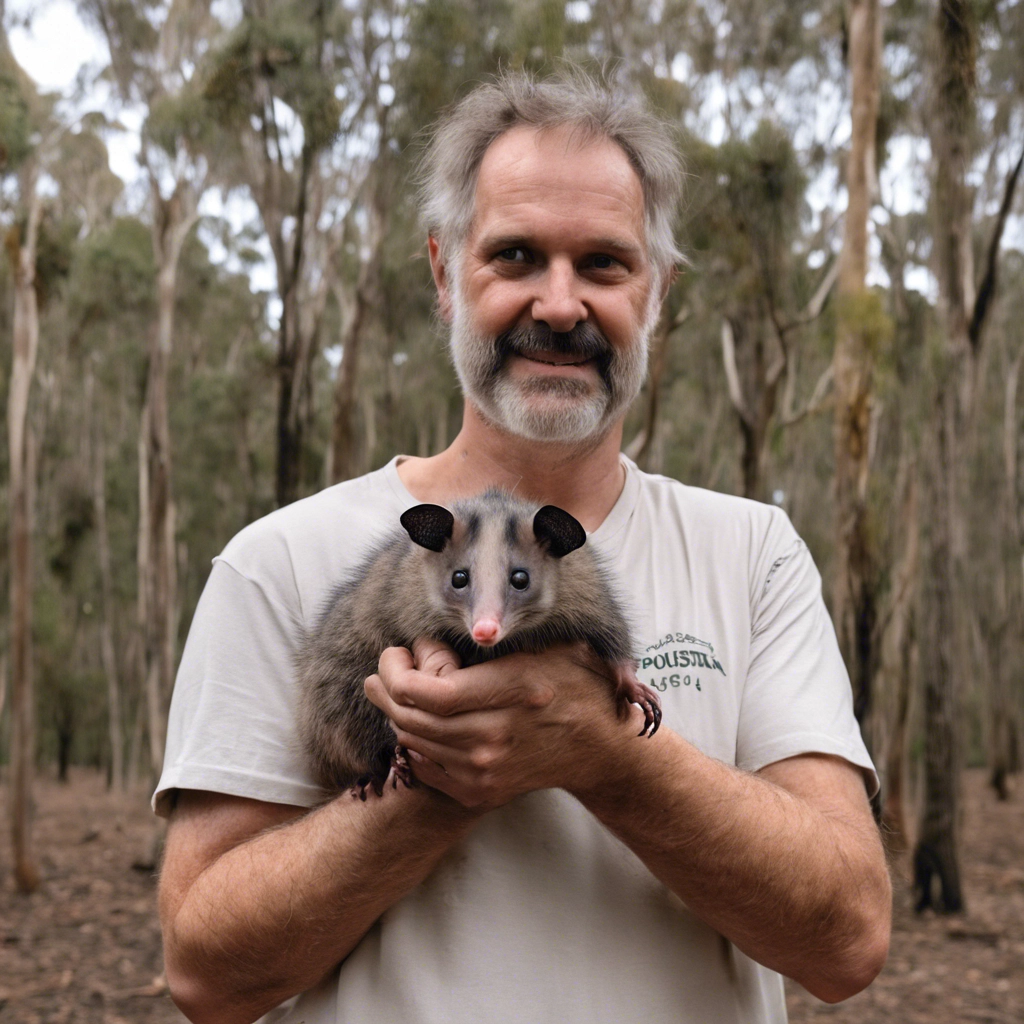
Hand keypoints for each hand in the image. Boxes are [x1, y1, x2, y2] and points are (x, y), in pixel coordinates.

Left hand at [363, 638, 646, 810]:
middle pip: (412, 717)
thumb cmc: (572, 683)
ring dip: (396, 712)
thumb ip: (493, 638)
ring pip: (413, 741)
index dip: (398, 672)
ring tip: (396, 689)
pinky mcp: (481, 791)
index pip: (429, 693)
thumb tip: (431, 640)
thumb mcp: (544, 645)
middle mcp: (495, 737)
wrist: (599, 745)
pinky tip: (417, 721)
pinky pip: (424, 767)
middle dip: (386, 688)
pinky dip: (412, 742)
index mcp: (511, 692)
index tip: (397, 652)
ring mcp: (486, 770)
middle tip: (386, 667)